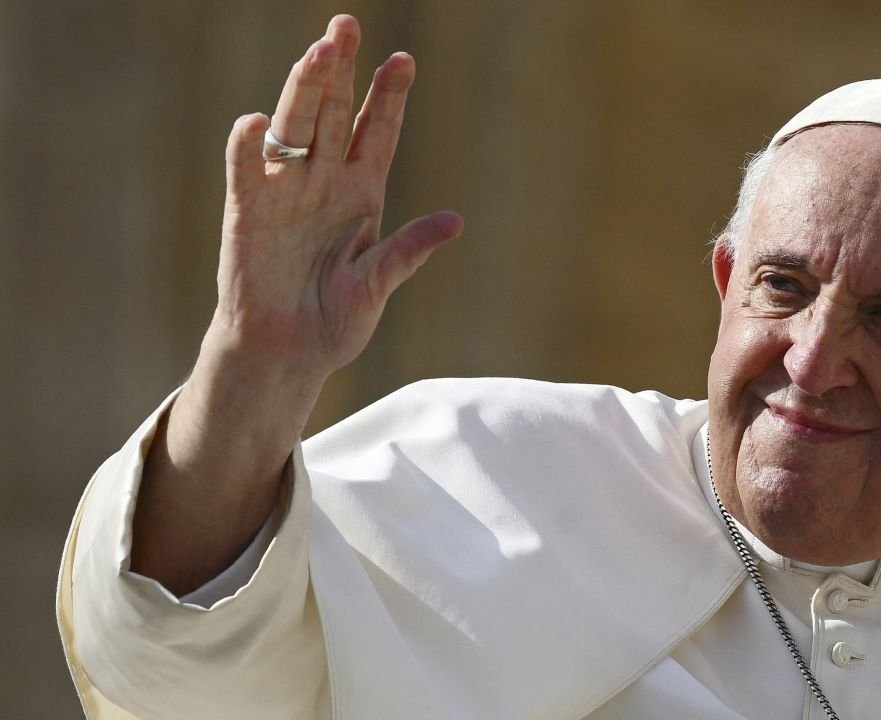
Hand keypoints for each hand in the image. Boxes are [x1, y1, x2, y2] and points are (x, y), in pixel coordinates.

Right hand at [212, 14, 461, 385]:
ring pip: (294, 128)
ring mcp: (285, 192)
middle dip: (341, 71)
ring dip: (304, 90)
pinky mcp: (248, 213)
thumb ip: (408, 251)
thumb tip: (455, 222)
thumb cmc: (334, 320)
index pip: (377, 133)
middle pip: (334, 114)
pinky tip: (255, 121)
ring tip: (317, 53)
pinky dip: (248, 147)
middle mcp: (323, 182)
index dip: (388, 97)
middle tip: (347, 25)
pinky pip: (247, 172)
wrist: (286, 354)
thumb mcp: (378, 284)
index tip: (403, 60)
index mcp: (361, 194)